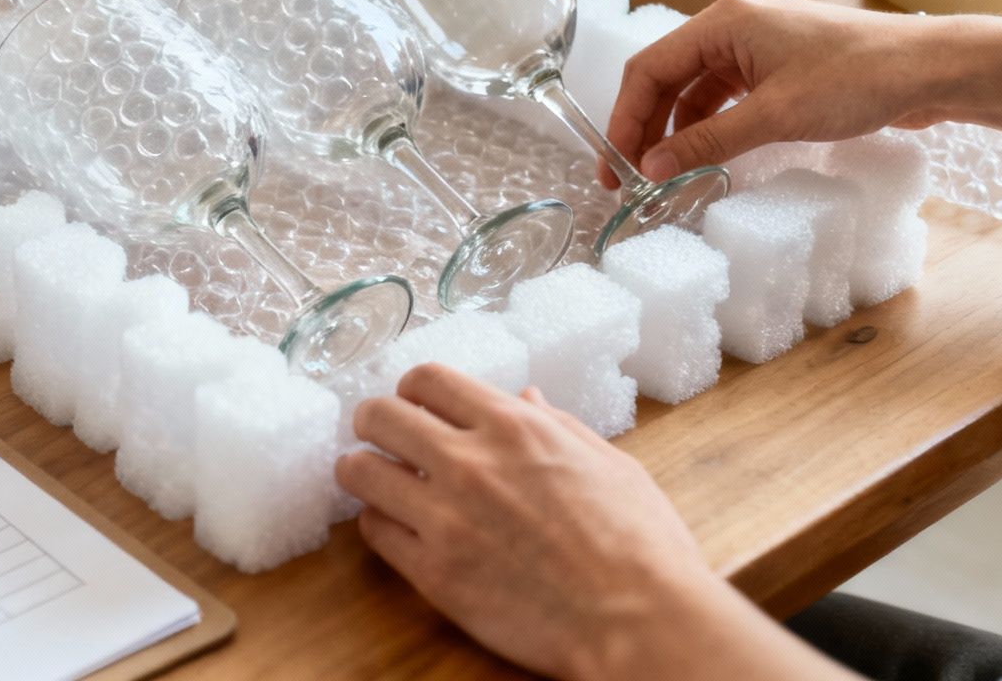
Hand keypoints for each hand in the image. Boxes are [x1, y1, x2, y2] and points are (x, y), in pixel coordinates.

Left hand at [335, 365, 852, 680]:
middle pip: (378, 415)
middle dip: (372, 422)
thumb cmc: (642, 546)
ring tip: (375, 482)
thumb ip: (558, 426)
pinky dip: (379, 525)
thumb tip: (526, 397)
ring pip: (359, 471)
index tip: (414, 405)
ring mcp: (446, 518)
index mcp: (515, 428)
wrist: (641, 622)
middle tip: (379, 438)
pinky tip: (398, 529)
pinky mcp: (434, 573)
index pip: (427, 379)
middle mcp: (470, 463)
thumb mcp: (611, 465)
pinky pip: (374, 532)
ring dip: (363, 471)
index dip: (412, 390)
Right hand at [603, 0, 946, 186]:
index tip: (615, 166)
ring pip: (697, 89)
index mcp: (724, 22)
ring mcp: (758, 45)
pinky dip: (711, 126)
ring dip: (677, 130)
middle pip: (667, 78)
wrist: (932, 68)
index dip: (625, 119)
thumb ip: (707, 143)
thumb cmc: (859, 78)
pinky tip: (706, 157)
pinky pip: (727, 95)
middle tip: (630, 178)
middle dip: (645, 127)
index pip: (649, 68)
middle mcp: (734, 25)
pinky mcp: (781, 66)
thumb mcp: (775, 116)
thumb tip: (652, 168)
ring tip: (665, 174)